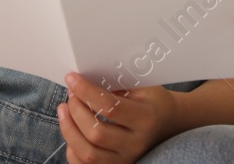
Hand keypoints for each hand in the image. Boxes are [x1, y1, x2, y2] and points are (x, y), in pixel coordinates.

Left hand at [56, 71, 175, 163]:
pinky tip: (72, 132)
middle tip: (71, 95)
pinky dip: (72, 150)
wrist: (169, 124)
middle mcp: (136, 144)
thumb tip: (85, 78)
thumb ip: (116, 83)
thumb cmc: (153, 102)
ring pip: (88, 154)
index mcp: (145, 119)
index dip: (86, 92)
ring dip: (69, 130)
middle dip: (76, 110)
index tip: (72, 79)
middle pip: (96, 133)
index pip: (110, 107)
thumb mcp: (142, 87)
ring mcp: (126, 160)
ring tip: (64, 110)